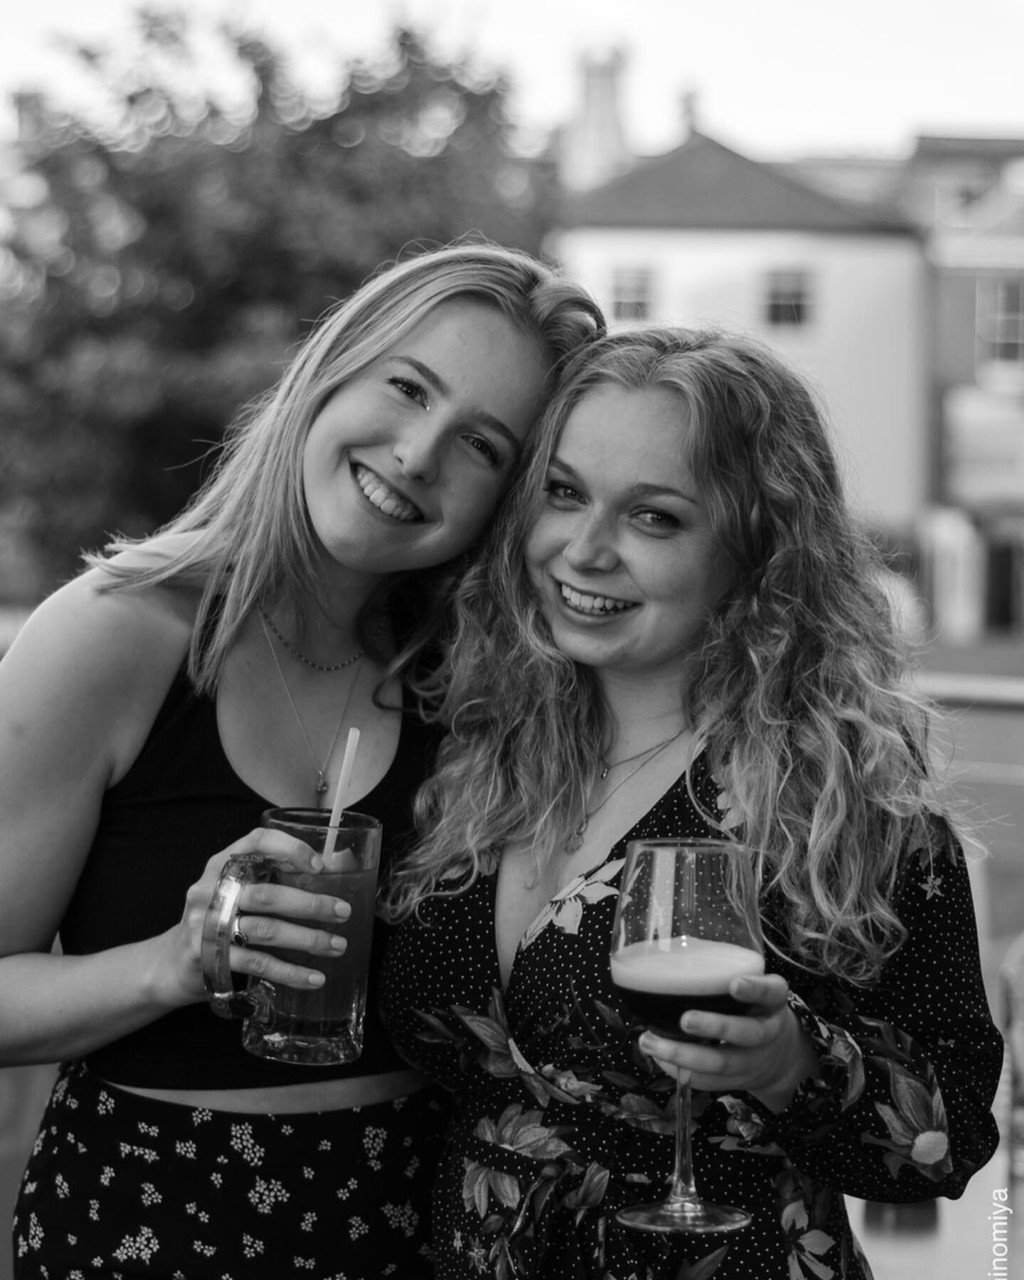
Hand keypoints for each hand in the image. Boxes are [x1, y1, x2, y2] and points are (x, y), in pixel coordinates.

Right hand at [153, 828, 351, 1008]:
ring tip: (337, 946)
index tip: (320, 866)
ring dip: (307, 940)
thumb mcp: (233, 890)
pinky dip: (290, 972)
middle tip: (342, 912)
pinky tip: (314, 978)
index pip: (256, 843)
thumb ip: (267, 877)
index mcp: (220, 865)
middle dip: (311, 904)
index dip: (290, 849)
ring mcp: (206, 925)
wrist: (169, 963)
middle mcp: (211, 891)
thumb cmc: (216, 919)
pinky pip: (257, 965)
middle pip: (268, 894)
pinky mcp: (207, 958)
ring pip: (266, 931)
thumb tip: (327, 873)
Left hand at [639, 974, 819, 1112]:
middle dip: (714, 1027)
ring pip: (721, 1063)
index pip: (771, 991)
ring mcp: (753, 1061)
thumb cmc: (755, 1009)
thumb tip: (670, 950)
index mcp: (773, 1002)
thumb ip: (726, 975)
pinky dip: (681, 1071)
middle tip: (685, 1019)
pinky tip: (658, 1057)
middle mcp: (767, 1032)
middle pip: (745, 1033)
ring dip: (683, 1054)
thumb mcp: (756, 989)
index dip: (755, 989)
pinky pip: (709, 1082)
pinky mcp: (737, 1082)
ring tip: (649, 1042)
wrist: (783, 1057)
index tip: (734, 984)